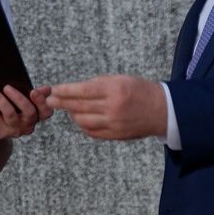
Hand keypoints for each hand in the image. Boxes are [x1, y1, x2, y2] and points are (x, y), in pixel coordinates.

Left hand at [0, 85, 52, 139]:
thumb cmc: (7, 108)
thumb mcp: (21, 100)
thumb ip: (35, 95)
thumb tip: (48, 89)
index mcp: (35, 117)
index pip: (45, 112)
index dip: (42, 102)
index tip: (33, 91)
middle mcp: (26, 126)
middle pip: (29, 112)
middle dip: (19, 98)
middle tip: (7, 87)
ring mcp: (11, 130)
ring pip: (9, 113)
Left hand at [46, 75, 165, 139]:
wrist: (163, 110)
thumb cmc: (141, 91)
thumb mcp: (122, 79)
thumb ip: (99, 84)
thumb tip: (76, 89)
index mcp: (115, 89)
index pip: (82, 91)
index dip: (65, 91)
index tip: (54, 90)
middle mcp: (113, 108)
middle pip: (79, 106)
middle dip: (61, 103)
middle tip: (50, 100)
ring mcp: (113, 124)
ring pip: (82, 121)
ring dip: (72, 114)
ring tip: (68, 108)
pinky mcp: (115, 135)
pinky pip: (92, 132)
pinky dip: (83, 125)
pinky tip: (80, 119)